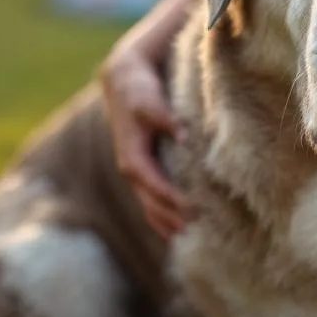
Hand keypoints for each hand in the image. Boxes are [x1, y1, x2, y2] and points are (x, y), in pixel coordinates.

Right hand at [100, 44, 190, 238]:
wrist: (122, 82)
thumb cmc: (138, 91)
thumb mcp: (149, 100)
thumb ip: (165, 117)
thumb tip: (183, 134)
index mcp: (131, 154)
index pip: (153, 182)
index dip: (171, 197)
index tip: (192, 209)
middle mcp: (131, 166)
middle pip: (150, 199)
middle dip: (169, 215)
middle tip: (193, 227)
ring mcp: (135, 169)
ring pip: (147, 202)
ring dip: (163, 220)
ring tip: (183, 235)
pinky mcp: (142, 167)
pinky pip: (148, 197)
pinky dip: (158, 214)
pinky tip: (170, 229)